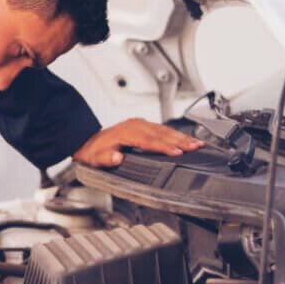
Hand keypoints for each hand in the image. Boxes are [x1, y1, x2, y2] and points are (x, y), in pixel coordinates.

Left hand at [72, 118, 203, 167]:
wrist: (87, 141)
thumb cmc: (93, 152)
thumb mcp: (95, 159)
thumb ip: (106, 159)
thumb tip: (117, 157)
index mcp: (125, 132)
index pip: (149, 141)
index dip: (164, 147)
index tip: (178, 152)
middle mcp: (134, 125)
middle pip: (161, 133)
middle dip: (181, 140)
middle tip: (196, 146)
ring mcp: (140, 124)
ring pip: (165, 130)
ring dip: (182, 137)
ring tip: (197, 143)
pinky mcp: (143, 126)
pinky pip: (162, 129)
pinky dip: (176, 135)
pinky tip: (186, 139)